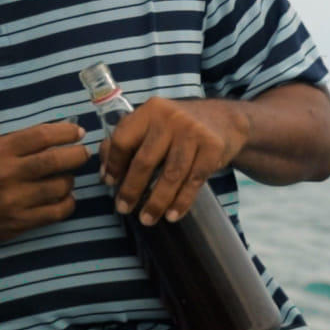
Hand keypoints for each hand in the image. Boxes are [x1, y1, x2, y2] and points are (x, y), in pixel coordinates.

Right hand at [0, 121, 91, 249]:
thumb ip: (18, 142)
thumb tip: (58, 133)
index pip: (42, 135)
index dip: (67, 132)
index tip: (78, 132)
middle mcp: (8, 174)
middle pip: (56, 160)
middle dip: (78, 154)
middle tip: (82, 153)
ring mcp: (15, 201)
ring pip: (61, 186)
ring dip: (70, 180)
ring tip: (65, 177)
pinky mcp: (20, 223)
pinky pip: (58, 212)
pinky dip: (68, 203)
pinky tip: (62, 197)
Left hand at [101, 98, 248, 224]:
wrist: (225, 120)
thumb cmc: (179, 128)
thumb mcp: (152, 124)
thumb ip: (126, 142)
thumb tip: (105, 173)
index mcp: (150, 110)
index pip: (123, 140)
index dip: (113, 164)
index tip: (110, 183)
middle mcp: (170, 118)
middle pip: (145, 160)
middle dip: (131, 189)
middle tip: (124, 209)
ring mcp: (194, 132)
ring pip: (170, 175)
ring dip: (156, 202)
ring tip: (147, 219)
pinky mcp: (213, 148)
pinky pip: (193, 181)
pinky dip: (181, 201)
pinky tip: (172, 215)